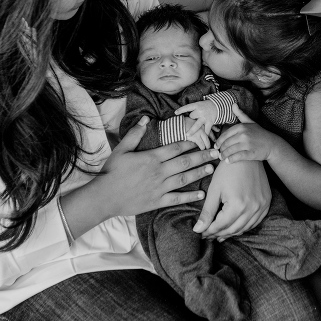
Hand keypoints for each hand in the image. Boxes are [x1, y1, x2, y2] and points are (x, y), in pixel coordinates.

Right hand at [80, 116, 218, 216]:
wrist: (104, 196)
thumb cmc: (111, 172)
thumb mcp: (121, 149)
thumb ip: (135, 134)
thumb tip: (146, 119)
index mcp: (151, 158)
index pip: (176, 148)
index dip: (191, 142)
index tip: (202, 138)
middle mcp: (159, 172)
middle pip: (185, 162)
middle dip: (202, 155)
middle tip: (216, 152)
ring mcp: (160, 187)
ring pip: (185, 178)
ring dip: (200, 173)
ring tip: (212, 168)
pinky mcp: (157, 201)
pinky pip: (177, 198)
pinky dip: (190, 196)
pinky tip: (201, 194)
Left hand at [175, 100, 217, 135]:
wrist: (217, 105)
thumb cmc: (205, 106)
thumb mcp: (198, 105)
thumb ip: (193, 110)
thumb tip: (184, 117)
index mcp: (197, 105)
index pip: (187, 107)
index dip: (181, 110)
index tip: (175, 113)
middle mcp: (200, 111)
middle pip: (192, 116)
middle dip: (191, 119)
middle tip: (191, 121)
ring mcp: (205, 117)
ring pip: (197, 125)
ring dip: (192, 130)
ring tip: (187, 135)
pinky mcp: (210, 122)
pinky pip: (206, 130)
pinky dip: (204, 134)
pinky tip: (202, 138)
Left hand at [192, 158, 270, 241]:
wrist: (247, 156)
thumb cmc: (227, 170)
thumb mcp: (214, 190)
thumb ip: (207, 212)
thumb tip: (198, 230)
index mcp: (237, 205)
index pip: (221, 225)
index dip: (209, 231)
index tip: (201, 233)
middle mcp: (252, 208)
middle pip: (233, 229)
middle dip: (219, 233)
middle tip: (208, 235)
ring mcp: (261, 206)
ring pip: (244, 228)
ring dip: (231, 232)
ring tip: (219, 234)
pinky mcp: (266, 203)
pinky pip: (255, 222)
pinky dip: (244, 226)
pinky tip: (235, 226)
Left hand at [213, 104, 278, 163]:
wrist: (272, 144)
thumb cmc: (260, 133)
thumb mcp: (250, 122)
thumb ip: (241, 114)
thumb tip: (233, 104)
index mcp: (242, 127)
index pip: (225, 135)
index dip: (219, 141)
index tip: (216, 146)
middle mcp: (243, 134)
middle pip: (226, 143)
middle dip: (221, 149)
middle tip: (218, 153)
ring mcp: (247, 144)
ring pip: (230, 150)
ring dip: (224, 155)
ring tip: (222, 157)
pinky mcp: (250, 153)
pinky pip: (237, 157)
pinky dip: (231, 160)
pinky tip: (228, 161)